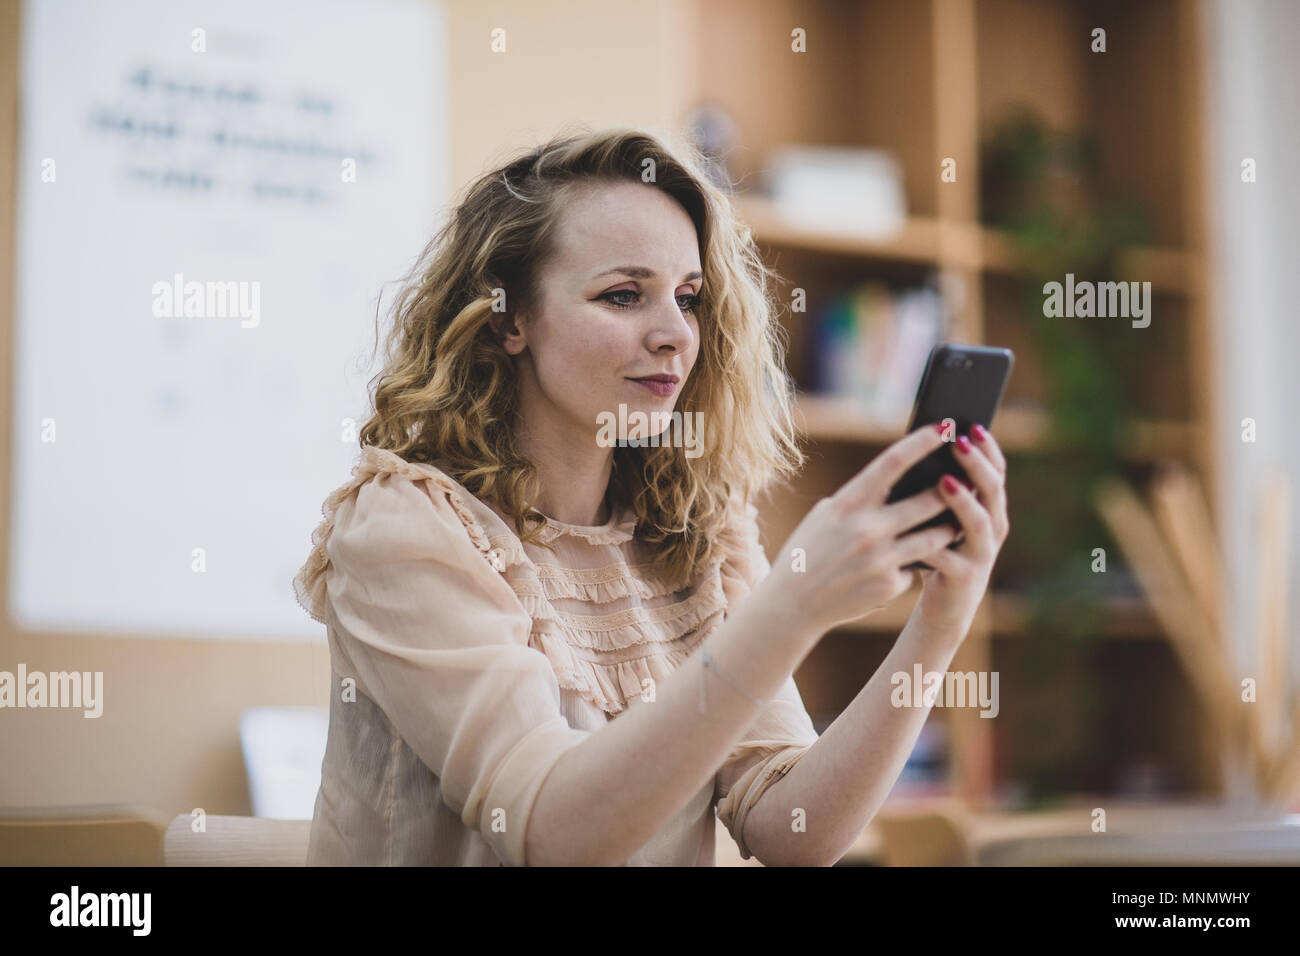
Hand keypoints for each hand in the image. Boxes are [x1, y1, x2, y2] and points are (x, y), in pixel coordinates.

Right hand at [763, 423, 959, 635]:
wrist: (793, 603)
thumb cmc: (808, 551)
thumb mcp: (828, 515)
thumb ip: (862, 499)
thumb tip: (900, 481)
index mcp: (848, 503)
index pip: (894, 462)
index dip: (923, 441)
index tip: (946, 427)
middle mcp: (867, 529)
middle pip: (928, 499)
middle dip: (952, 488)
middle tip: (966, 479)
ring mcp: (881, 559)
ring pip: (935, 536)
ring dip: (948, 527)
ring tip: (952, 522)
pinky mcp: (890, 585)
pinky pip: (914, 567)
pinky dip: (909, 565)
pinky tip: (892, 569)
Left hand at [915, 424, 1009, 632]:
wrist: (945, 607)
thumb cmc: (939, 552)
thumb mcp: (943, 518)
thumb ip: (941, 492)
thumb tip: (922, 449)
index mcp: (990, 509)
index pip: (996, 472)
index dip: (988, 449)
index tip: (974, 426)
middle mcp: (993, 529)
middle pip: (992, 491)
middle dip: (977, 464)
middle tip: (960, 442)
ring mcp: (981, 554)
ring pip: (978, 522)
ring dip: (962, 500)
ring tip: (945, 480)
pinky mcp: (964, 577)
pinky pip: (950, 557)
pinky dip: (936, 543)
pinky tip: (920, 530)